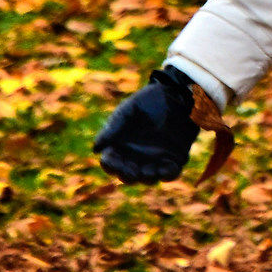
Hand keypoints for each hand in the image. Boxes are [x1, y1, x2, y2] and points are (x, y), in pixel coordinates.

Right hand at [93, 64, 200, 183]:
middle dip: (128, 175)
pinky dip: (168, 173)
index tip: (113, 159)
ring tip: (148, 171)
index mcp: (120, 147)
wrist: (175, 93)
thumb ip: (113, 128)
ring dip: (147, 177)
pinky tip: (167, 167)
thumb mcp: (128, 111)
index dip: (110, 164)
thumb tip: (96, 148)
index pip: (110, 163)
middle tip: (132, 169)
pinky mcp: (174, 159)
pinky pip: (170, 173)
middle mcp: (136, 157)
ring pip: (148, 178)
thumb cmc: (147, 101)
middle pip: (127, 175)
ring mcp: (154, 160)